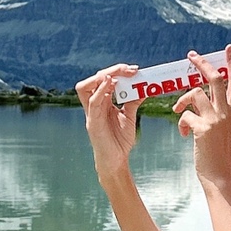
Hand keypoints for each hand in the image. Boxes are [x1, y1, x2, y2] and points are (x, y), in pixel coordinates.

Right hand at [76, 64, 142, 180]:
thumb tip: (144, 87)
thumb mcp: (129, 115)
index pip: (103, 79)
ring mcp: (91, 113)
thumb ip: (133, 100)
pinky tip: (111, 84)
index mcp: (102, 102)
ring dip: (101, 77)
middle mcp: (94, 105)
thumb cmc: (119, 140)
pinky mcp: (92, 122)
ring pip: (85, 87)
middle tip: (130, 70)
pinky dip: (100, 91)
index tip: (134, 70)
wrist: (117, 160)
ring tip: (117, 74)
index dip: (117, 71)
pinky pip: (92, 102)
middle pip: (94, 79)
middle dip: (112, 70)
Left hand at [172, 45, 230, 187]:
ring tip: (177, 111)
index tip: (229, 48)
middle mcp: (227, 112)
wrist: (220, 176)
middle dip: (202, 64)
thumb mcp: (222, 129)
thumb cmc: (218, 153)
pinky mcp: (203, 129)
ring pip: (195, 93)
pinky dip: (180, 123)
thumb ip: (215, 112)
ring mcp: (216, 119)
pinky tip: (184, 135)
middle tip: (191, 56)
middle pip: (215, 78)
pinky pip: (185, 115)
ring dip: (182, 100)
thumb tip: (199, 96)